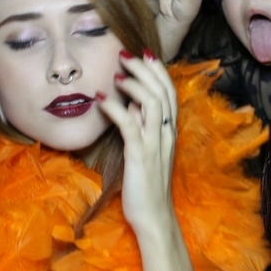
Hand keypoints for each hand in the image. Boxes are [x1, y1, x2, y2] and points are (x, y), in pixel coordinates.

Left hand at [96, 49, 180, 242]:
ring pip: (152, 103)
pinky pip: (130, 125)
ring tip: (115, 74)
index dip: (157, 70)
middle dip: (144, 69)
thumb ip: (142, 128)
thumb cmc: (147, 185)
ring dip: (133, 84)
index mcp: (169, 132)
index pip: (169, 92)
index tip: (142, 53)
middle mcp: (166, 134)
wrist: (153, 217)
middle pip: (162, 91)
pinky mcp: (140, 155)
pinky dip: (116, 108)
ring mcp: (155, 144)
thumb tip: (130, 106)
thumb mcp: (147, 151)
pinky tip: (101, 100)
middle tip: (125, 54)